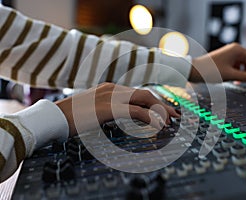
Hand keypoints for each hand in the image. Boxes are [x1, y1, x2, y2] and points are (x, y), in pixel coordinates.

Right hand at [55, 83, 180, 136]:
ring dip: (160, 110)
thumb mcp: (94, 110)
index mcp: (111, 88)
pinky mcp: (109, 108)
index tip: (165, 110)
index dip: (154, 101)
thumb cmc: (73, 116)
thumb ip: (108, 109)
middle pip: (146, 93)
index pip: (139, 93)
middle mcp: (114, 89)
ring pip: (145, 99)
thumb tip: (120, 116)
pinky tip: (157, 125)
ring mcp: (111, 96)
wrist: (55, 116)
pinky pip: (136, 111)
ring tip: (170, 121)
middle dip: (163, 104)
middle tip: (175, 116)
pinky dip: (150, 118)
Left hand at [190, 43, 245, 83]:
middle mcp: (235, 50)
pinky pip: (239, 67)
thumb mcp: (231, 75)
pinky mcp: (227, 60)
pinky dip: (241, 73)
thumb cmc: (208, 70)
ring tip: (245, 82)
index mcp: (238, 50)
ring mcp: (231, 55)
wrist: (193, 71)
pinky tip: (238, 80)